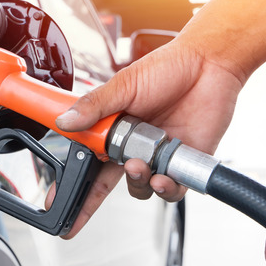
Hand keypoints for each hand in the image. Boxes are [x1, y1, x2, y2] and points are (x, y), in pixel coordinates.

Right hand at [55, 40, 243, 237]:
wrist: (209, 63)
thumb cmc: (168, 68)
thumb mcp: (123, 86)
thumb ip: (94, 107)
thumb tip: (64, 121)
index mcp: (113, 128)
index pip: (87, 160)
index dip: (72, 183)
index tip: (56, 200)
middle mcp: (133, 145)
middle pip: (107, 183)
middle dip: (91, 201)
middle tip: (87, 197)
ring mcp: (158, 156)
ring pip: (139, 188)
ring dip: (136, 182)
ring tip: (138, 165)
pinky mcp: (184, 163)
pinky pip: (172, 190)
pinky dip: (165, 189)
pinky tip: (162, 176)